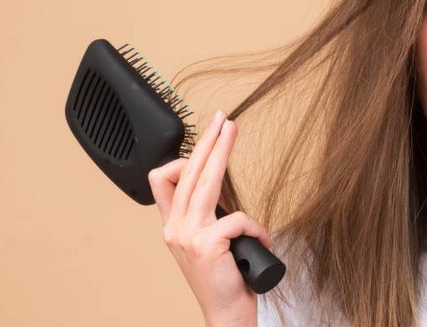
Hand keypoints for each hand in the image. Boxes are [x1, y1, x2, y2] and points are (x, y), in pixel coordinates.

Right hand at [147, 109, 273, 325]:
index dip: (183, 156)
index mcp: (174, 226)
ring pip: (205, 181)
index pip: (164, 180)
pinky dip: (256, 227)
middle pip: (187, 171)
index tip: (207, 140)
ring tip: (233, 131)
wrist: (227, 313)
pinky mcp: (207, 245)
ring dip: (222, 151)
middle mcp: (175, 228)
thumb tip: (221, 186)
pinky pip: (237, 217)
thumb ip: (210, 216)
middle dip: (206, 140)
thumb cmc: (226, 278)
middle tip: (222, 119)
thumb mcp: (211, 242)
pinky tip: (262, 242)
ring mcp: (188, 236)